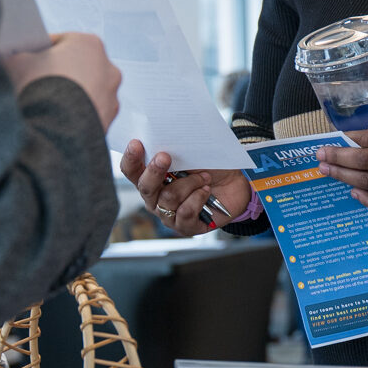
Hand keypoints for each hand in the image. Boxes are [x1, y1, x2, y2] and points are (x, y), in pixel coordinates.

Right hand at [2, 32, 120, 130]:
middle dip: (55, 73)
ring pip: (83, 91)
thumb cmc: (37, 88)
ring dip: (67, 95)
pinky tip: (54, 120)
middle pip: (75, 66)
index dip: (37, 50)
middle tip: (31, 82)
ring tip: (42, 104)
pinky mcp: (108, 121)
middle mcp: (108, 68)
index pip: (59, 42)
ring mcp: (111, 97)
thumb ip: (17, 54)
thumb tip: (11, 58)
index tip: (24, 59)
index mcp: (90, 44)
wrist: (53, 131)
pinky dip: (73, 115)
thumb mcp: (16, 61)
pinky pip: (87, 113)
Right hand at [118, 140, 252, 235]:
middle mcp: (155, 199)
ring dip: (189, 183)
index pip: (131, 171)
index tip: (136, 143)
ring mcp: (168, 215)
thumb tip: (165, 141)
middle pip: (145, 187)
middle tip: (165, 156)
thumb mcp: (193, 156)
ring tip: (205, 177)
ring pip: (169, 198)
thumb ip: (176, 153)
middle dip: (154, 171)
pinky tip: (207, 190)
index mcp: (151, 179)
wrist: (236, 186)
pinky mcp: (185, 227)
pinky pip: (185, 212)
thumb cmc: (210, 168)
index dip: (131, 158)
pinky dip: (198, 197)